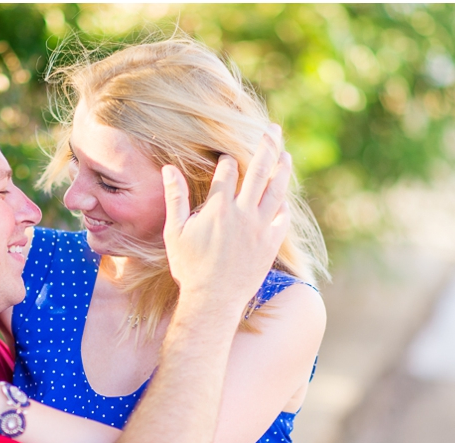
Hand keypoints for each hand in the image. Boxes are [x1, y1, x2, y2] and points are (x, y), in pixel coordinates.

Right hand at [161, 124, 290, 308]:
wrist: (213, 300)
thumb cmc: (189, 267)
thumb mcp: (175, 232)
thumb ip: (175, 198)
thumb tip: (169, 168)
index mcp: (218, 208)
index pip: (227, 170)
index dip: (227, 160)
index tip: (226, 157)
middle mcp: (243, 213)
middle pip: (258, 170)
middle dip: (265, 146)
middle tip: (272, 129)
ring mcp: (260, 228)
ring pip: (276, 190)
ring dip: (282, 169)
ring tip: (285, 154)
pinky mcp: (270, 244)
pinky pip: (282, 218)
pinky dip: (283, 204)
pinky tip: (283, 197)